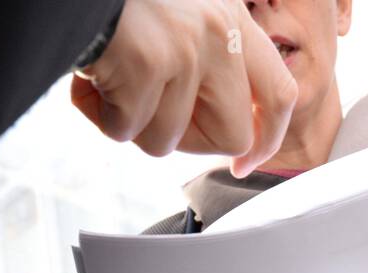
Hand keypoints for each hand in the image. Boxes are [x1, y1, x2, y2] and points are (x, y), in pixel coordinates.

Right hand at [71, 0, 296, 174]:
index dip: (266, 140)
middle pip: (232, 136)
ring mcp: (187, 46)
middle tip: (150, 115)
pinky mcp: (148, 63)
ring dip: (130, 124)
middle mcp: (220, 30)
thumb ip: (207, 65)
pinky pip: (126, 130)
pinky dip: (100, 114)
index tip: (245, 163)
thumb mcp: (178, 22)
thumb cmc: (111, 8)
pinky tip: (88, 78)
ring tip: (108, 81)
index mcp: (232, 19)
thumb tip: (221, 131)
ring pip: (169, 141)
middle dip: (188, 143)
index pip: (279, 94)